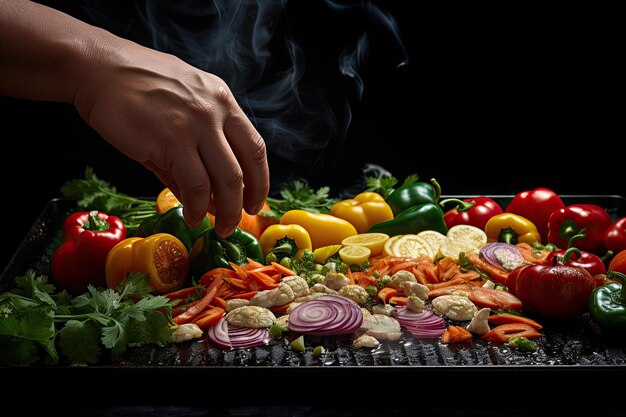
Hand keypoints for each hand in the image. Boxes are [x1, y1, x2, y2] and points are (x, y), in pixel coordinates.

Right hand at [73, 37, 268, 236]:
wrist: (98, 69)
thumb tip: (208, 199)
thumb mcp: (181, 108)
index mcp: (223, 101)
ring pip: (226, 180)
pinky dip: (196, 207)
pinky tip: (190, 215)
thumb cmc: (136, 90)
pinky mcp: (171, 141)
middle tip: (236, 222)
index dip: (260, 181)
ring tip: (217, 226)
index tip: (255, 202)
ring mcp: (196, 125)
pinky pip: (194, 184)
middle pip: (246, 168)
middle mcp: (216, 111)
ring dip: (225, 212)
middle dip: (245, 203)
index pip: (255, 148)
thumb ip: (199, 151)